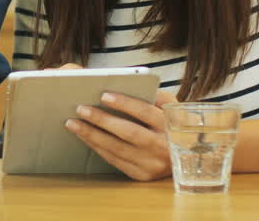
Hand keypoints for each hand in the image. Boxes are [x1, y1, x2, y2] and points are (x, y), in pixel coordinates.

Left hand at [65, 89, 179, 180]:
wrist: (186, 155)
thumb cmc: (170, 123)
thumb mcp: (171, 107)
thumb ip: (155, 95)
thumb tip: (126, 84)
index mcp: (172, 126)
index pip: (146, 112)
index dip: (125, 104)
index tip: (103, 95)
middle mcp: (163, 147)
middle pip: (129, 132)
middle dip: (102, 120)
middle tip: (81, 108)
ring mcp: (152, 164)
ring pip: (118, 149)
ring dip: (92, 135)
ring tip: (73, 123)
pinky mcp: (142, 175)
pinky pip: (115, 160)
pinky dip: (97, 147)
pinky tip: (84, 136)